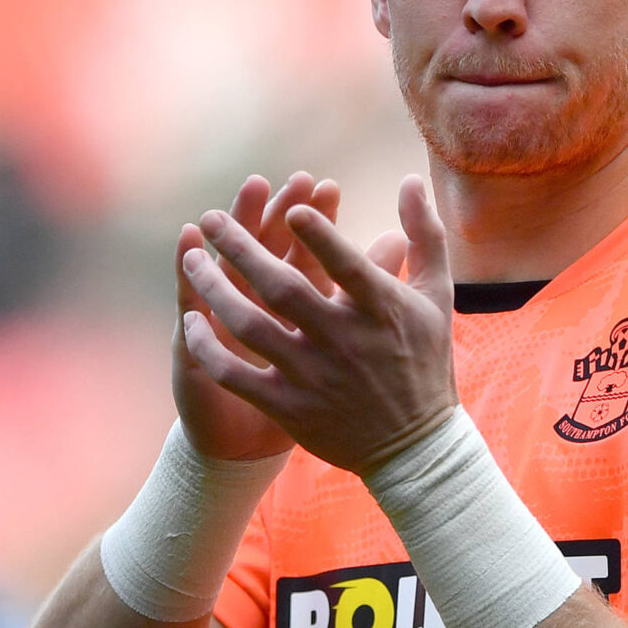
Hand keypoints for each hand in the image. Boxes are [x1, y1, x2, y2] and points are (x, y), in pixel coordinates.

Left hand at [180, 174, 454, 474]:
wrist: (414, 448)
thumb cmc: (425, 360)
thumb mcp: (436, 295)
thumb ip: (423, 234)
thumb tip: (409, 179)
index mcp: (382, 309)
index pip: (345, 265)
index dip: (319, 234)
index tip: (290, 207)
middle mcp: (344, 340)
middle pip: (283, 287)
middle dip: (242, 248)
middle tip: (213, 219)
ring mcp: (313, 376)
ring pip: (251, 325)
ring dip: (215, 289)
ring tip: (191, 260)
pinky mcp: (289, 408)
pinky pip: (236, 374)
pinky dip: (210, 348)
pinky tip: (192, 320)